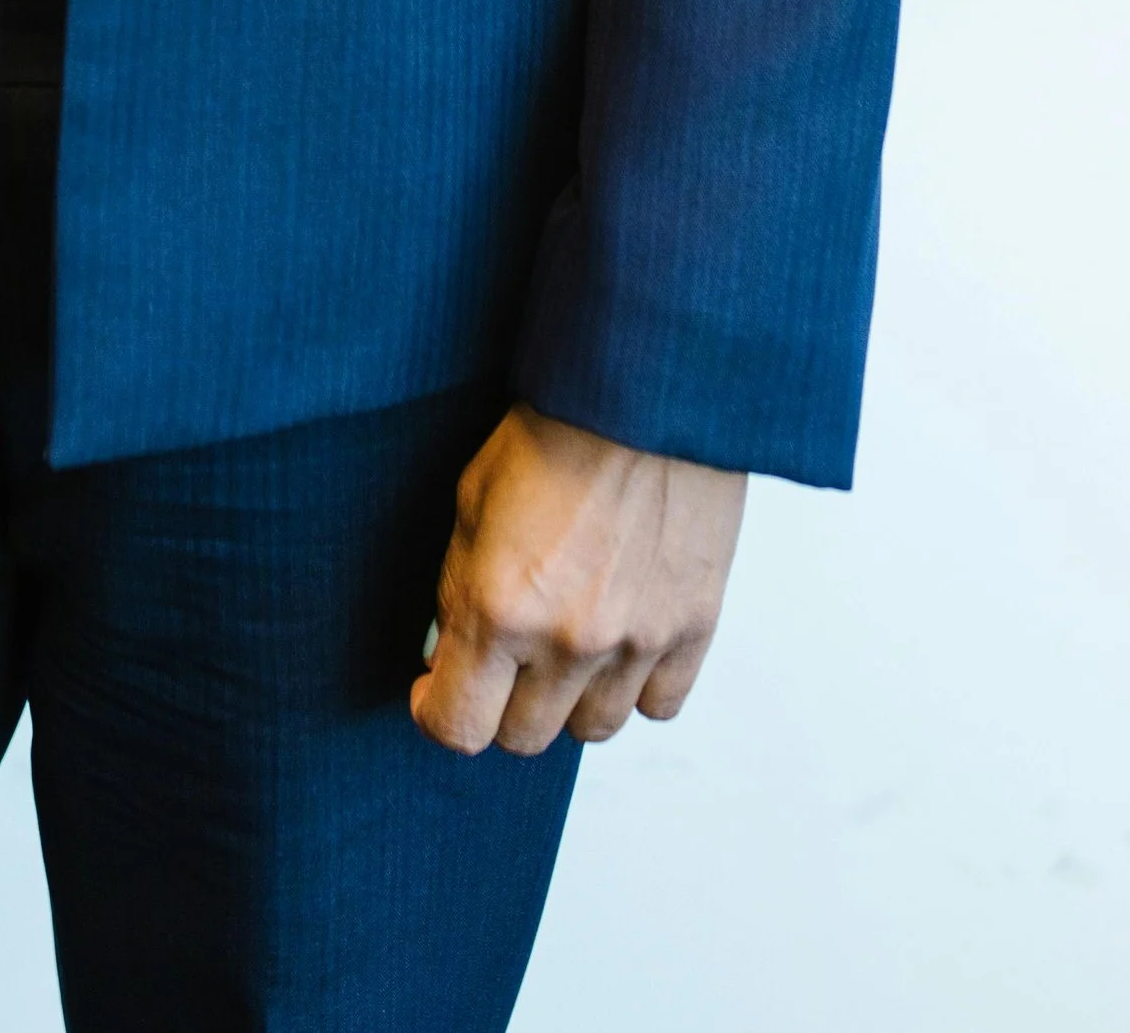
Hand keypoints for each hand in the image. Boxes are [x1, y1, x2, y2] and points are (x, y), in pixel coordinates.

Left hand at [411, 403, 745, 755]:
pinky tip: (618, 640)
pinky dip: (634, 686)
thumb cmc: (552, 429)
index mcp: (500, 607)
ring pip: (591, 730)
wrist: (645, 391)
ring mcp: (637, 641)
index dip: (436, 714)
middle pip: (523, 738)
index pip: (458, 727)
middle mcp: (569, 640)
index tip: (435, 691)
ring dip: (568, 700)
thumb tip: (449, 653)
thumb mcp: (472, 500)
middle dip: (499, 705)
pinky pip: (658, 705)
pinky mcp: (694, 627)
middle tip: (500, 660)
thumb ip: (457, 589)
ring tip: (562, 644)